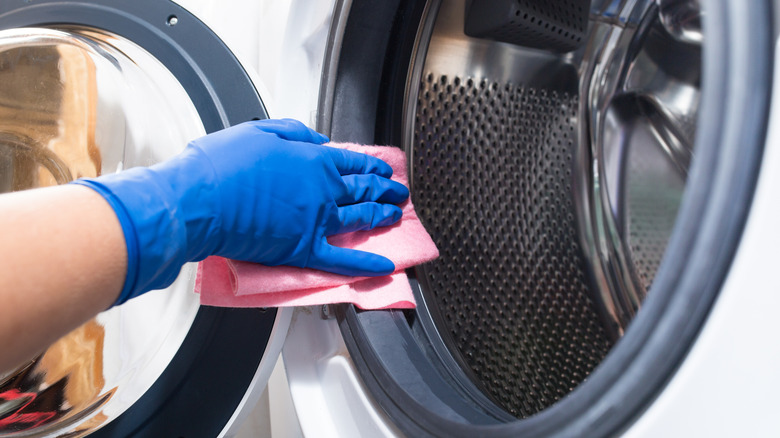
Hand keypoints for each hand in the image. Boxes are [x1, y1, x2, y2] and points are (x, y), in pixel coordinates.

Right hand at [73, 119, 408, 305]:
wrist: (199, 200)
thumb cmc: (221, 165)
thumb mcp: (260, 131)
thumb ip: (296, 134)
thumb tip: (319, 140)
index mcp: (313, 159)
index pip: (352, 162)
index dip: (370, 166)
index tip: (382, 170)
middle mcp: (322, 189)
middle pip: (363, 189)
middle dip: (384, 189)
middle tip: (398, 192)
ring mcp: (316, 221)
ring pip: (360, 219)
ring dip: (382, 217)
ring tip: (395, 216)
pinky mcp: (303, 249)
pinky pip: (342, 260)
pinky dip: (365, 265)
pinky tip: (384, 268)